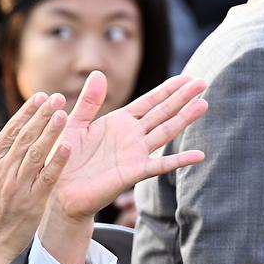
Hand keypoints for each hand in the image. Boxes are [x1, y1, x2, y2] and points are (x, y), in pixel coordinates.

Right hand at [0, 92, 71, 263]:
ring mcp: (19, 187)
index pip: (10, 131)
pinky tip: (68, 146)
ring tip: (64, 113)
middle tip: (57, 98)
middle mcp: (3, 172)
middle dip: (42, 115)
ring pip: (37, 154)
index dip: (27, 112)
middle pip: (26, 137)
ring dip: (51, 132)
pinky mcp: (33, 203)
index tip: (41, 97)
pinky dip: (57, 162)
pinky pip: (47, 178)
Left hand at [47, 71, 206, 222]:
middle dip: (182, 98)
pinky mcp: (133, 173)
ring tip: (203, 104)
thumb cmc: (65, 158)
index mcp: (120, 122)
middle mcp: (132, 136)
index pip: (149, 102)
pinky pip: (160, 165)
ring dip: (184, 119)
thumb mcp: (76, 123)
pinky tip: (198, 155)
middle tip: (202, 82)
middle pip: (162, 113)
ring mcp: (135, 154)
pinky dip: (179, 160)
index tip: (186, 77)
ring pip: (165, 132)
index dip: (167, 90)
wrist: (59, 190)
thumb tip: (99, 72)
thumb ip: (89, 101)